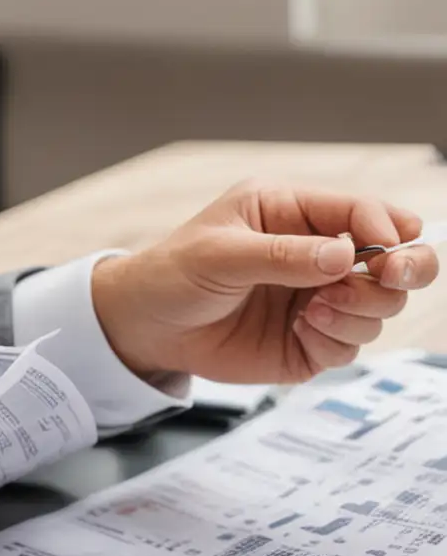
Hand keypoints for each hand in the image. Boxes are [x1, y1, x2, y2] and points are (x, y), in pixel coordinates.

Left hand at [90, 184, 440, 383]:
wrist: (148, 325)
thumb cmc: (175, 272)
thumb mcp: (220, 253)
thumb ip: (283, 255)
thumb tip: (346, 256)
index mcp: (290, 212)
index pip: (360, 211)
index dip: (386, 227)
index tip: (387, 253)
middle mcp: (314, 253)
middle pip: (393, 258)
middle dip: (406, 267)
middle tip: (391, 277)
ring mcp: (318, 297)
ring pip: (380, 305)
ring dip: (359, 310)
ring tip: (312, 311)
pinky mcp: (313, 340)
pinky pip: (352, 344)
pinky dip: (336, 340)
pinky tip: (300, 332)